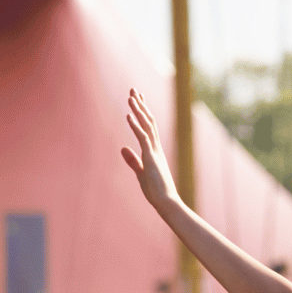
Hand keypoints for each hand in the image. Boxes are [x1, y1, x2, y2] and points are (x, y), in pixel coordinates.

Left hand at [120, 89, 178, 204]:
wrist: (167, 202)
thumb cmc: (156, 191)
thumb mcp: (141, 173)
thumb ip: (132, 160)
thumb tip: (122, 147)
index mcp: (154, 151)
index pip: (148, 127)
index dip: (142, 113)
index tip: (138, 100)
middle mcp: (156, 148)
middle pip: (148, 122)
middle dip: (141, 106)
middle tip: (134, 90)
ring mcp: (154, 152)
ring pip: (146, 126)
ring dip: (138, 111)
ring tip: (131, 96)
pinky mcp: (151, 157)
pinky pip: (142, 137)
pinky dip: (135, 125)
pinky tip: (128, 115)